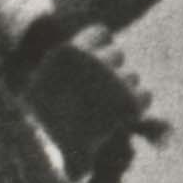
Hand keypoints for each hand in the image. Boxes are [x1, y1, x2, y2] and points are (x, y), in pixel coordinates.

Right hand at [26, 21, 160, 149]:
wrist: (50, 150)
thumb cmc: (39, 121)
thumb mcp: (38, 85)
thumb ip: (62, 69)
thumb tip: (81, 56)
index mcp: (70, 52)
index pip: (101, 32)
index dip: (99, 46)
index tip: (91, 64)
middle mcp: (93, 61)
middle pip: (118, 54)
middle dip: (111, 70)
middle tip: (98, 92)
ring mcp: (113, 82)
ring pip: (132, 76)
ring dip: (123, 88)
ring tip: (106, 109)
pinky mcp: (129, 103)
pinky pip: (144, 95)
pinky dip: (136, 104)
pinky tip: (120, 117)